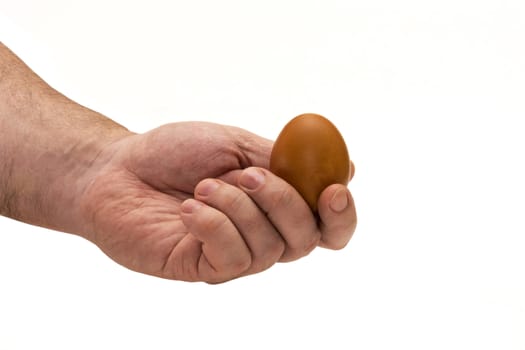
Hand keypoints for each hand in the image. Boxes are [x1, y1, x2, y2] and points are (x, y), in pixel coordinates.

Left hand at [78, 122, 356, 282]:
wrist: (119, 169)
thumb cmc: (176, 153)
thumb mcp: (236, 146)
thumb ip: (284, 161)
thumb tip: (347, 169)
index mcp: (277, 203)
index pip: (328, 225)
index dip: (342, 214)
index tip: (333, 189)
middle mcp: (262, 234)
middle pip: (306, 238)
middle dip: (282, 202)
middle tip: (247, 175)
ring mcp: (234, 254)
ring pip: (269, 247)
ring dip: (238, 208)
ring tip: (202, 186)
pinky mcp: (204, 268)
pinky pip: (231, 258)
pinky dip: (214, 226)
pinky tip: (188, 209)